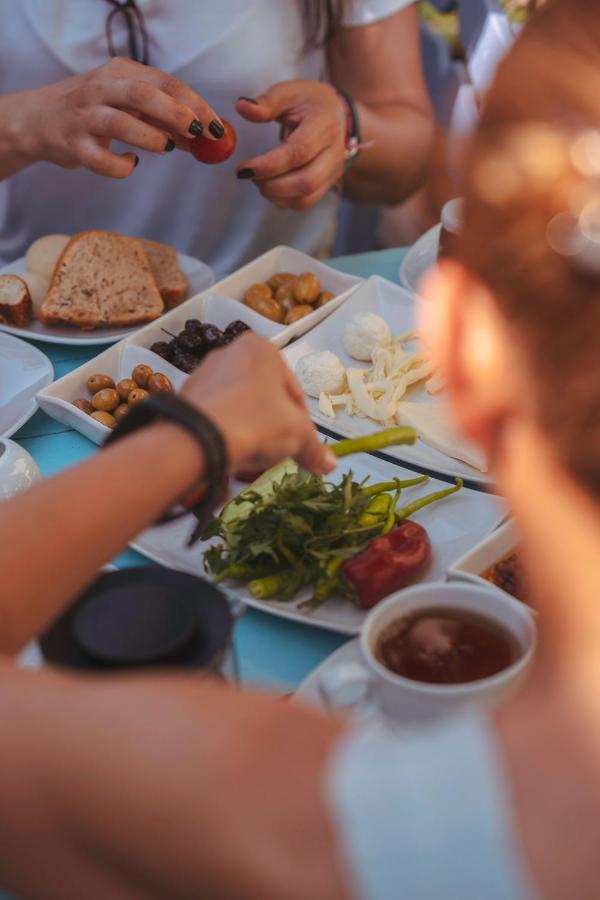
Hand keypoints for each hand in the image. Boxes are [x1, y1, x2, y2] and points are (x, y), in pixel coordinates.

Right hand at [19, 57, 223, 177]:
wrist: (38, 120)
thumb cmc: (94, 112)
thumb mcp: (129, 106)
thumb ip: (164, 120)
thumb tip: (204, 139)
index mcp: (120, 72)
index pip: (164, 82)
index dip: (194, 104)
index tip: (216, 126)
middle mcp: (101, 89)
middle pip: (143, 94)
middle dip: (176, 114)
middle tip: (199, 134)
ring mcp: (84, 116)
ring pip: (120, 122)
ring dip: (150, 137)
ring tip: (166, 147)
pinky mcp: (73, 145)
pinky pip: (100, 159)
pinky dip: (121, 166)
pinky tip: (131, 164)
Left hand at [180, 333, 335, 474]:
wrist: (199, 439)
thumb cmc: (258, 422)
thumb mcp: (297, 436)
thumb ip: (314, 449)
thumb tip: (330, 464)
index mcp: (261, 349)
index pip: (293, 389)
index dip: (302, 421)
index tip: (301, 443)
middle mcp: (229, 352)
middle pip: (263, 395)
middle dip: (273, 423)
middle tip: (278, 450)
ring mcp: (203, 373)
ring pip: (238, 405)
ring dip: (249, 427)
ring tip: (253, 453)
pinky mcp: (185, 397)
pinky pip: (214, 415)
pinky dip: (225, 431)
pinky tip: (229, 452)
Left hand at [235, 81, 345, 209]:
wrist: (336, 115)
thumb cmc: (309, 102)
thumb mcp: (289, 93)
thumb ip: (266, 102)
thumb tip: (241, 107)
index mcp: (325, 126)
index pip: (299, 152)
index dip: (270, 164)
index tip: (244, 168)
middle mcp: (334, 153)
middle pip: (305, 181)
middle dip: (272, 185)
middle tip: (248, 175)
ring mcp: (333, 172)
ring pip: (305, 198)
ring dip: (275, 195)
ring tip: (257, 179)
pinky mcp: (326, 185)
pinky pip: (304, 202)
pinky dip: (283, 201)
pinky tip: (269, 186)